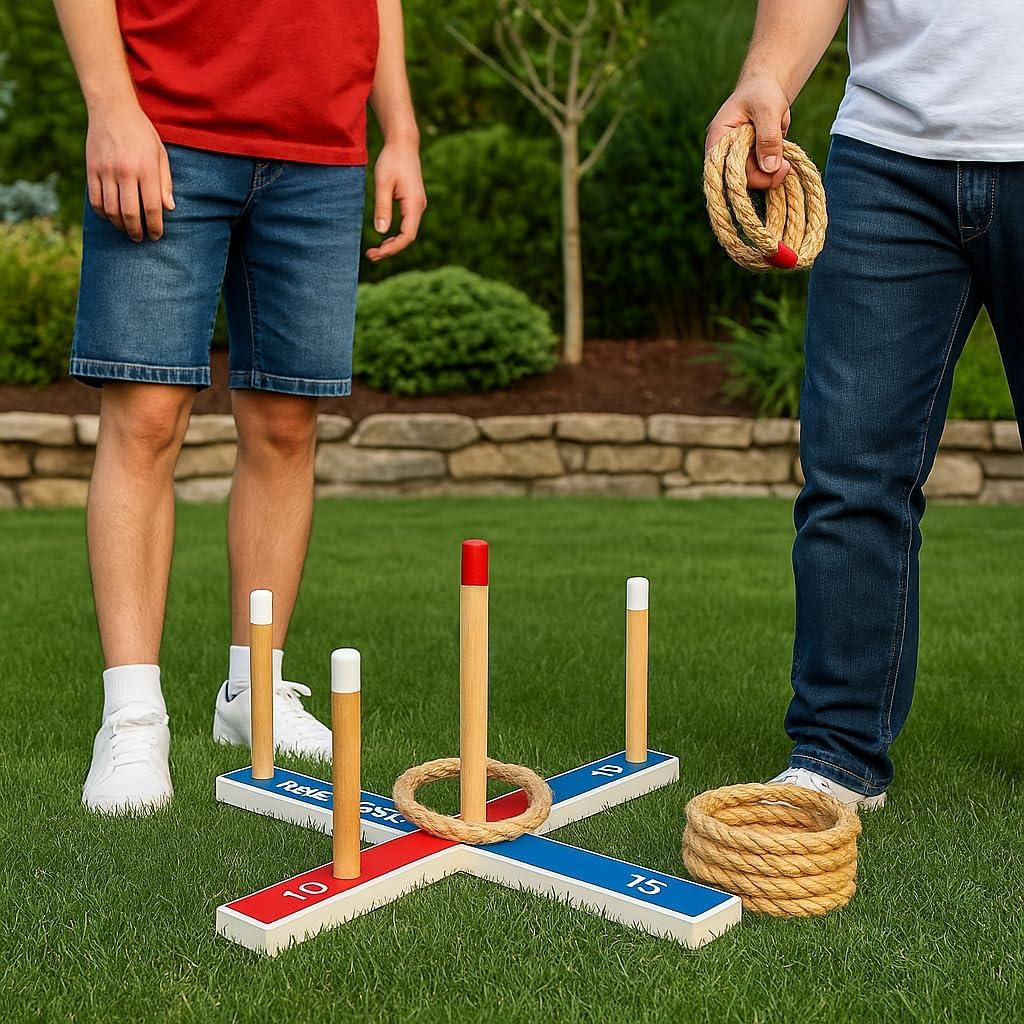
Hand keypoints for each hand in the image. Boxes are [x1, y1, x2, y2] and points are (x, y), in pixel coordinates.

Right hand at [86, 96, 173, 241]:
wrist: (112, 109)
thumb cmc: (141, 133)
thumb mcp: (160, 154)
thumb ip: (165, 182)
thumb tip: (169, 208)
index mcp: (146, 169)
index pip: (152, 208)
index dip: (154, 226)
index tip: (156, 235)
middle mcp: (125, 172)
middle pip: (129, 213)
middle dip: (136, 231)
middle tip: (140, 238)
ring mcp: (105, 171)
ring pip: (110, 210)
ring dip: (119, 225)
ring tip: (126, 230)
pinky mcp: (91, 169)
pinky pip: (95, 199)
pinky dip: (102, 213)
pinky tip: (109, 217)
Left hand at [366, 138, 426, 261]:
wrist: (403, 143)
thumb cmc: (392, 160)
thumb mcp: (383, 183)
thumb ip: (382, 208)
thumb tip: (381, 232)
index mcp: (414, 204)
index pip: (406, 236)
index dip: (392, 248)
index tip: (375, 253)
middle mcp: (419, 207)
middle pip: (407, 237)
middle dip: (390, 249)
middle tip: (370, 255)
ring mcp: (417, 206)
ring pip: (407, 232)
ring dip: (392, 243)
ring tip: (374, 250)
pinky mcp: (413, 203)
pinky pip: (406, 225)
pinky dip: (395, 234)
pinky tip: (383, 237)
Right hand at [706, 75, 791, 190]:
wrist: (766, 87)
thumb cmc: (762, 92)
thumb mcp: (767, 110)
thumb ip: (768, 137)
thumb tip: (770, 168)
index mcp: (718, 140)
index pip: (726, 170)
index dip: (747, 177)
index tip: (773, 169)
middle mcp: (724, 154)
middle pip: (740, 179)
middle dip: (764, 176)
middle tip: (787, 167)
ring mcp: (737, 159)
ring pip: (752, 179)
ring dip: (771, 174)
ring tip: (787, 160)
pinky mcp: (750, 161)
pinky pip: (761, 174)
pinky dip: (774, 170)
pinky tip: (784, 161)